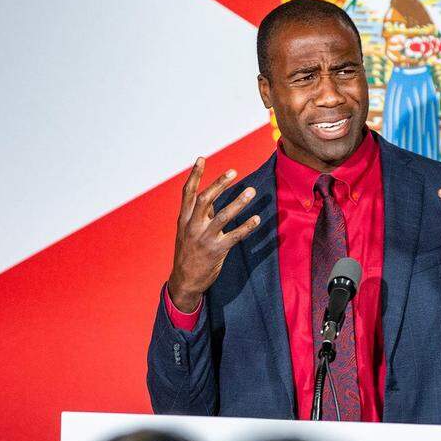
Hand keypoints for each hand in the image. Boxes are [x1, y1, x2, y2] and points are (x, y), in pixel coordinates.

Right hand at [167, 157, 260, 312]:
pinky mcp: (216, 251)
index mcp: (184, 219)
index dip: (194, 175)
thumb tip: (213, 195)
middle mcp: (192, 226)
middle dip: (219, 184)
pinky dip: (247, 226)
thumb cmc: (188, 253)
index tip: (201, 158)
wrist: (184, 281)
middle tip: (233, 171)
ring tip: (251, 191)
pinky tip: (257, 219)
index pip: (187, 193)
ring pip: (222, 216)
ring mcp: (204, 238)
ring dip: (238, 202)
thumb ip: (199, 214)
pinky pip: (234, 236)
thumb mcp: (187, 231)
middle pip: (205, 200)